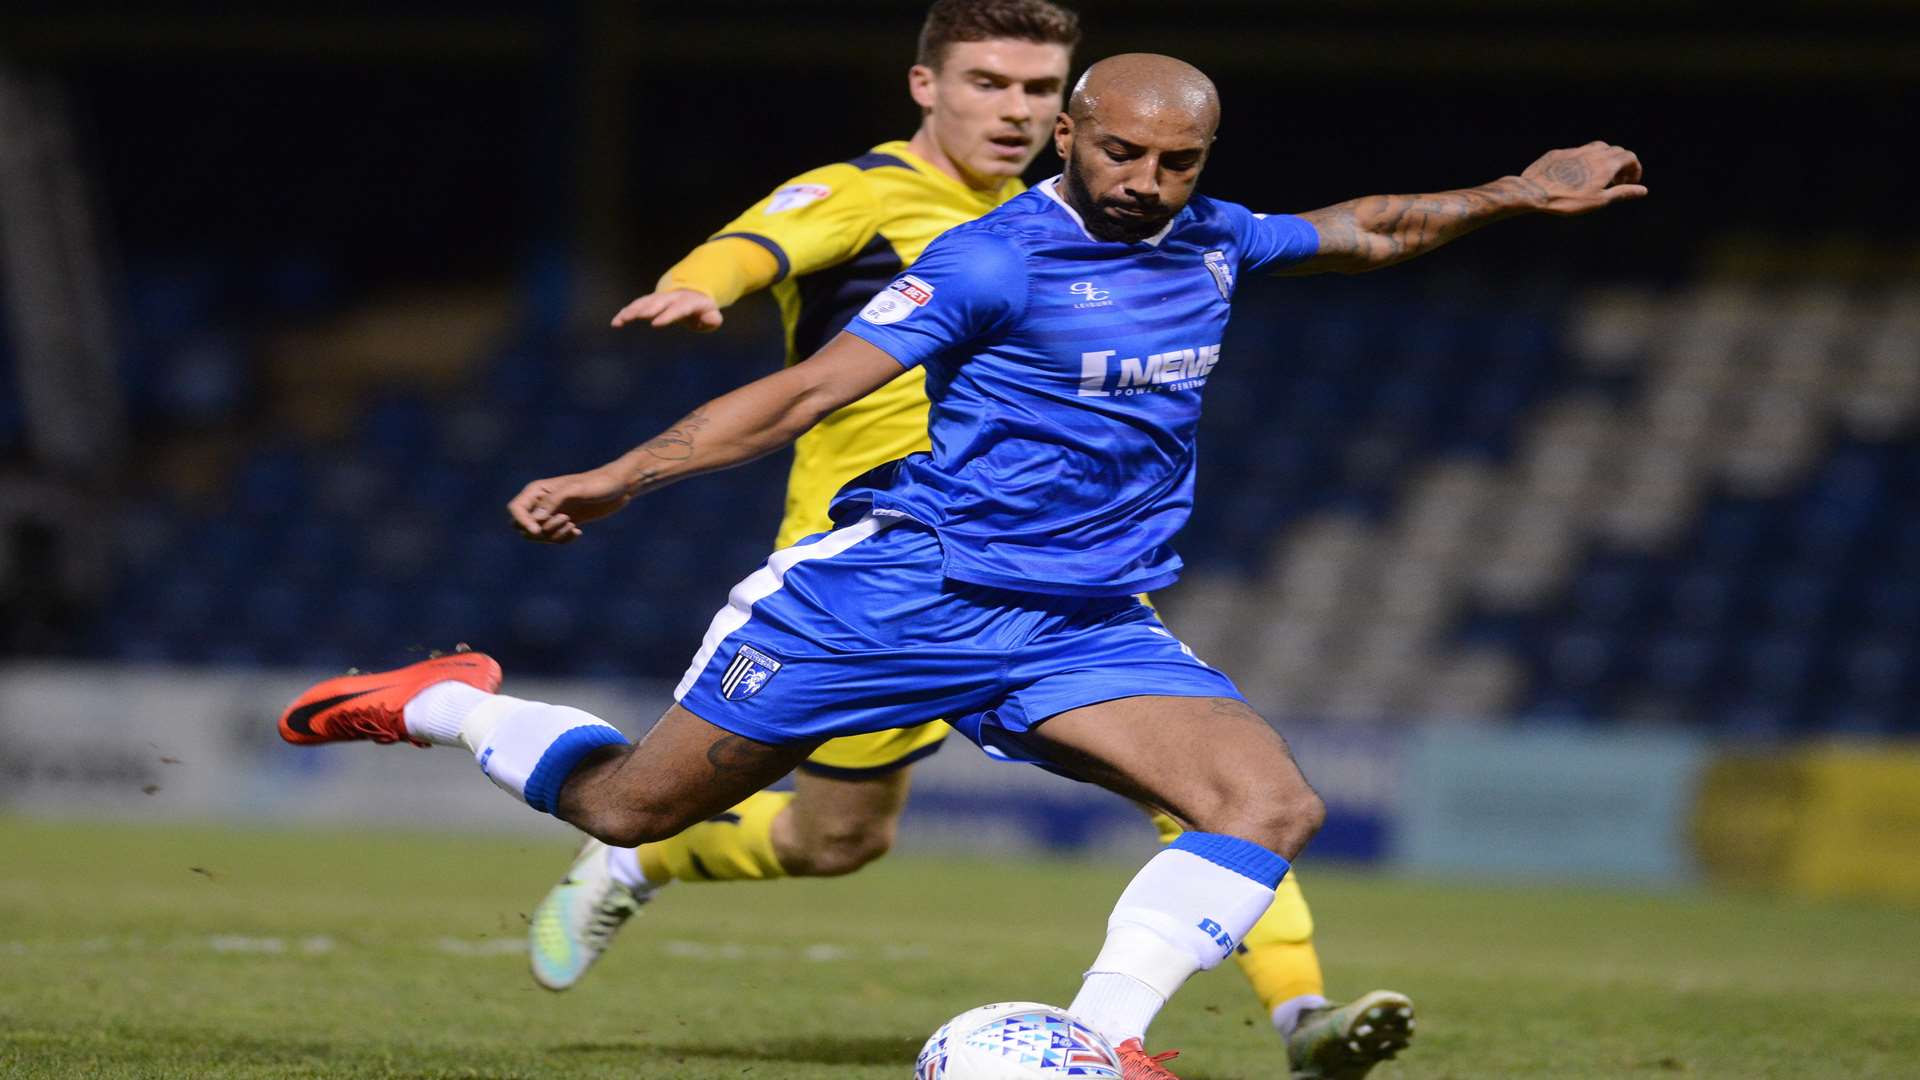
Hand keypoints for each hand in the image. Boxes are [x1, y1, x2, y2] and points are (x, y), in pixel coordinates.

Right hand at [506, 467, 632, 543]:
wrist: (619, 487)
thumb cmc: (598, 483)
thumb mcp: (576, 489)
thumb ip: (554, 501)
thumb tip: (536, 518)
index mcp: (538, 490)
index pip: (516, 508)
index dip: (522, 521)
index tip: (537, 530)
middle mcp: (541, 503)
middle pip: (522, 526)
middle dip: (540, 531)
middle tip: (564, 520)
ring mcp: (552, 514)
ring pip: (538, 535)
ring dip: (553, 535)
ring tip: (573, 526)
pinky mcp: (564, 523)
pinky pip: (553, 539)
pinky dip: (563, 539)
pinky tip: (578, 532)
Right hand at [610, 288, 723, 330]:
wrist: (692, 293)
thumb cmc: (703, 311)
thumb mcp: (712, 316)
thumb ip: (712, 319)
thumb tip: (709, 320)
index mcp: (689, 302)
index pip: (678, 308)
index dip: (667, 315)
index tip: (655, 324)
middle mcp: (672, 297)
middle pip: (658, 302)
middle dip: (646, 309)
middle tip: (635, 317)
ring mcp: (660, 297)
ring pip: (644, 302)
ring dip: (632, 310)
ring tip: (621, 320)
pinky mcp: (650, 301)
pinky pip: (637, 305)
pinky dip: (626, 312)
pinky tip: (615, 323)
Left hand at [1521, 142, 1646, 214]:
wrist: (1534, 191)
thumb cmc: (1568, 200)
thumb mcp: (1599, 200)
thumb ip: (1622, 192)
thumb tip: (1643, 190)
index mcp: (1606, 163)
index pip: (1630, 157)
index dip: (1635, 169)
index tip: (1630, 182)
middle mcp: (1593, 152)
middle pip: (1615, 151)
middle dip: (1621, 164)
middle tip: (1616, 182)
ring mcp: (1575, 150)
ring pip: (1597, 147)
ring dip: (1604, 159)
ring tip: (1598, 176)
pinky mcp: (1559, 152)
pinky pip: (1577, 152)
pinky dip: (1585, 161)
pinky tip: (1576, 176)